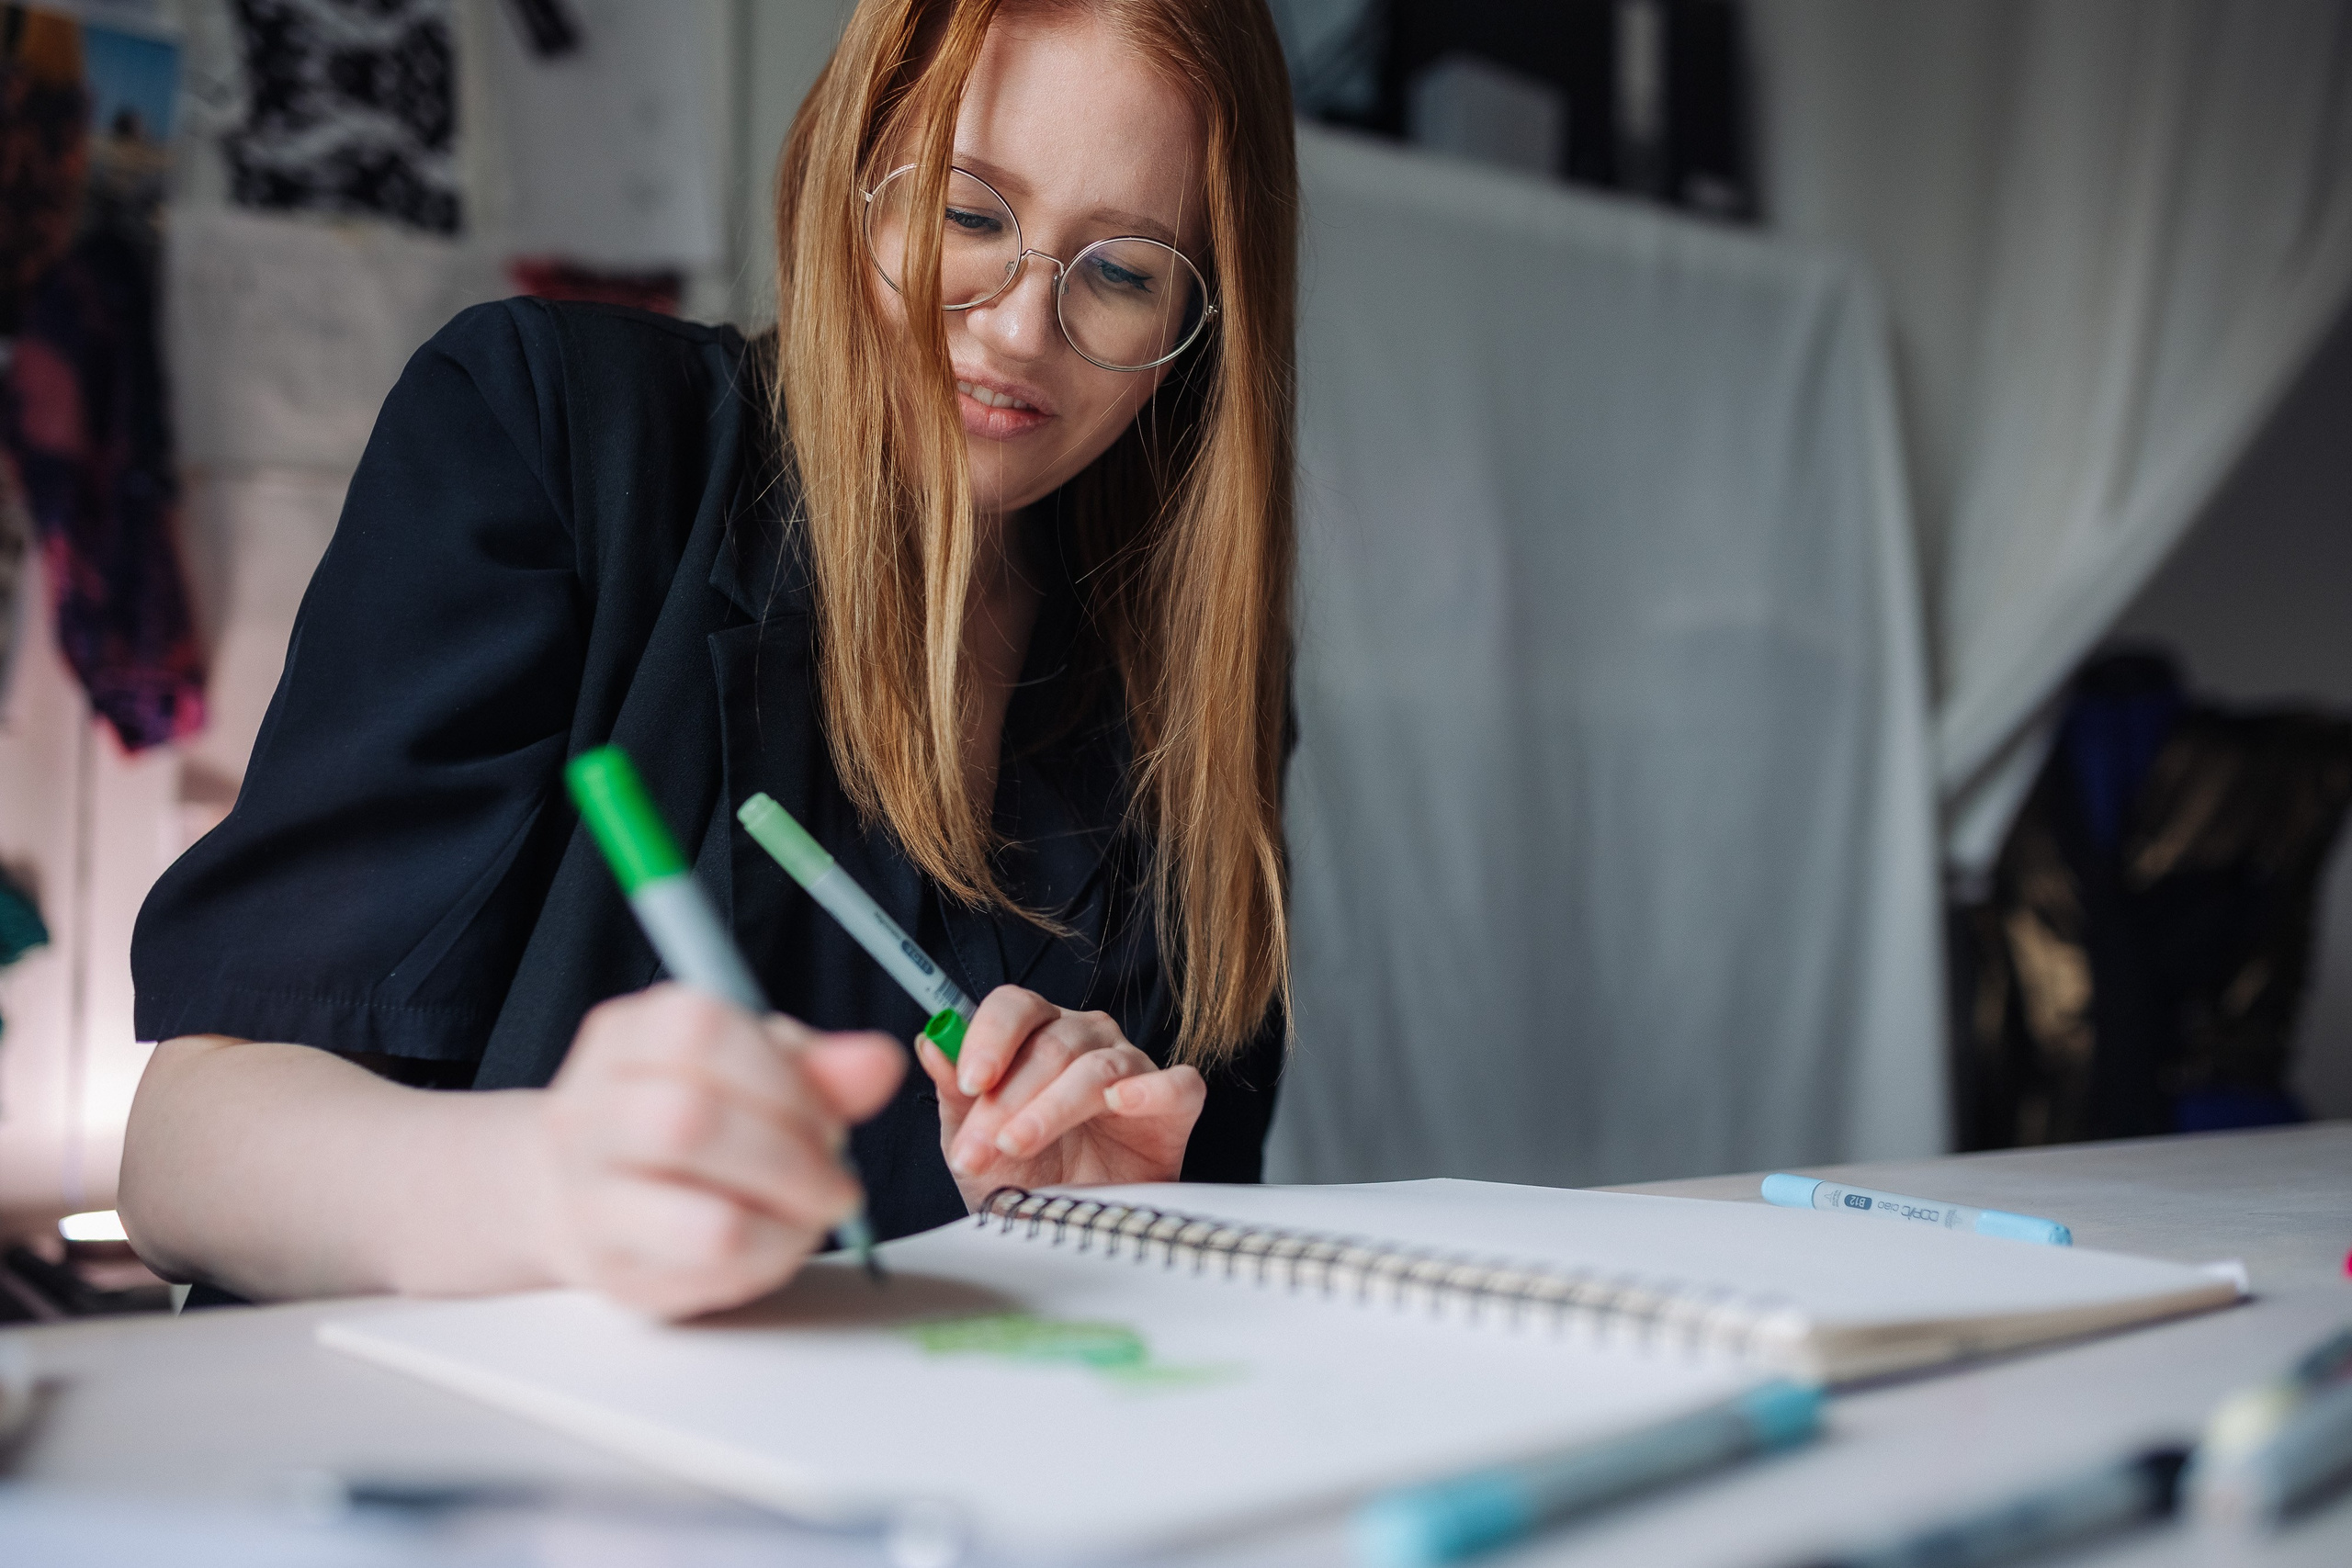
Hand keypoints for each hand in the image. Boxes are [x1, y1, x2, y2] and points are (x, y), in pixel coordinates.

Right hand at [533, 984, 902, 1318]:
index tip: (828, 1117)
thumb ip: (818, 1067)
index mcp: (628, 1037)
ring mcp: (589, 1197)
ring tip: (810, 1216)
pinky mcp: (611, 1271)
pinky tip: (772, 1243)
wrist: (583, 1190)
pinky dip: (764, 1263)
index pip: (700, 1034)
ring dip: (788, 1223)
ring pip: (707, 1223)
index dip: (785, 1081)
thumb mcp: (752, 1070)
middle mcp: (589, 1111)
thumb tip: (878, 1062)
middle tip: (836, 1183)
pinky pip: (709, 1278)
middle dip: (794, 1160)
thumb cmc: (683, 1116)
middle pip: (693, 1125)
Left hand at [919, 986, 1205, 1210]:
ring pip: (1096, 1068)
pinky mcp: (1175, 1104)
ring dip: (1051, 1107)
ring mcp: (1134, 1066)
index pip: (1014, 1006)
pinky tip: (1120, 1101)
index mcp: (1038, 1033)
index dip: (990, 1038)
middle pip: (1050, 1044)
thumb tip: (930, 1042)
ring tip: (1016, 1145)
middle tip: (979, 1146)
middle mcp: (1088, 1038)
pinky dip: (1149, 1089)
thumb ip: (955, 1093)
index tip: (970, 1081)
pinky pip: (1176, 1084)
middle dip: (1006, 1100)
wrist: (1071, 1224)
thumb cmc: (1026, 1174)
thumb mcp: (974, 1140)